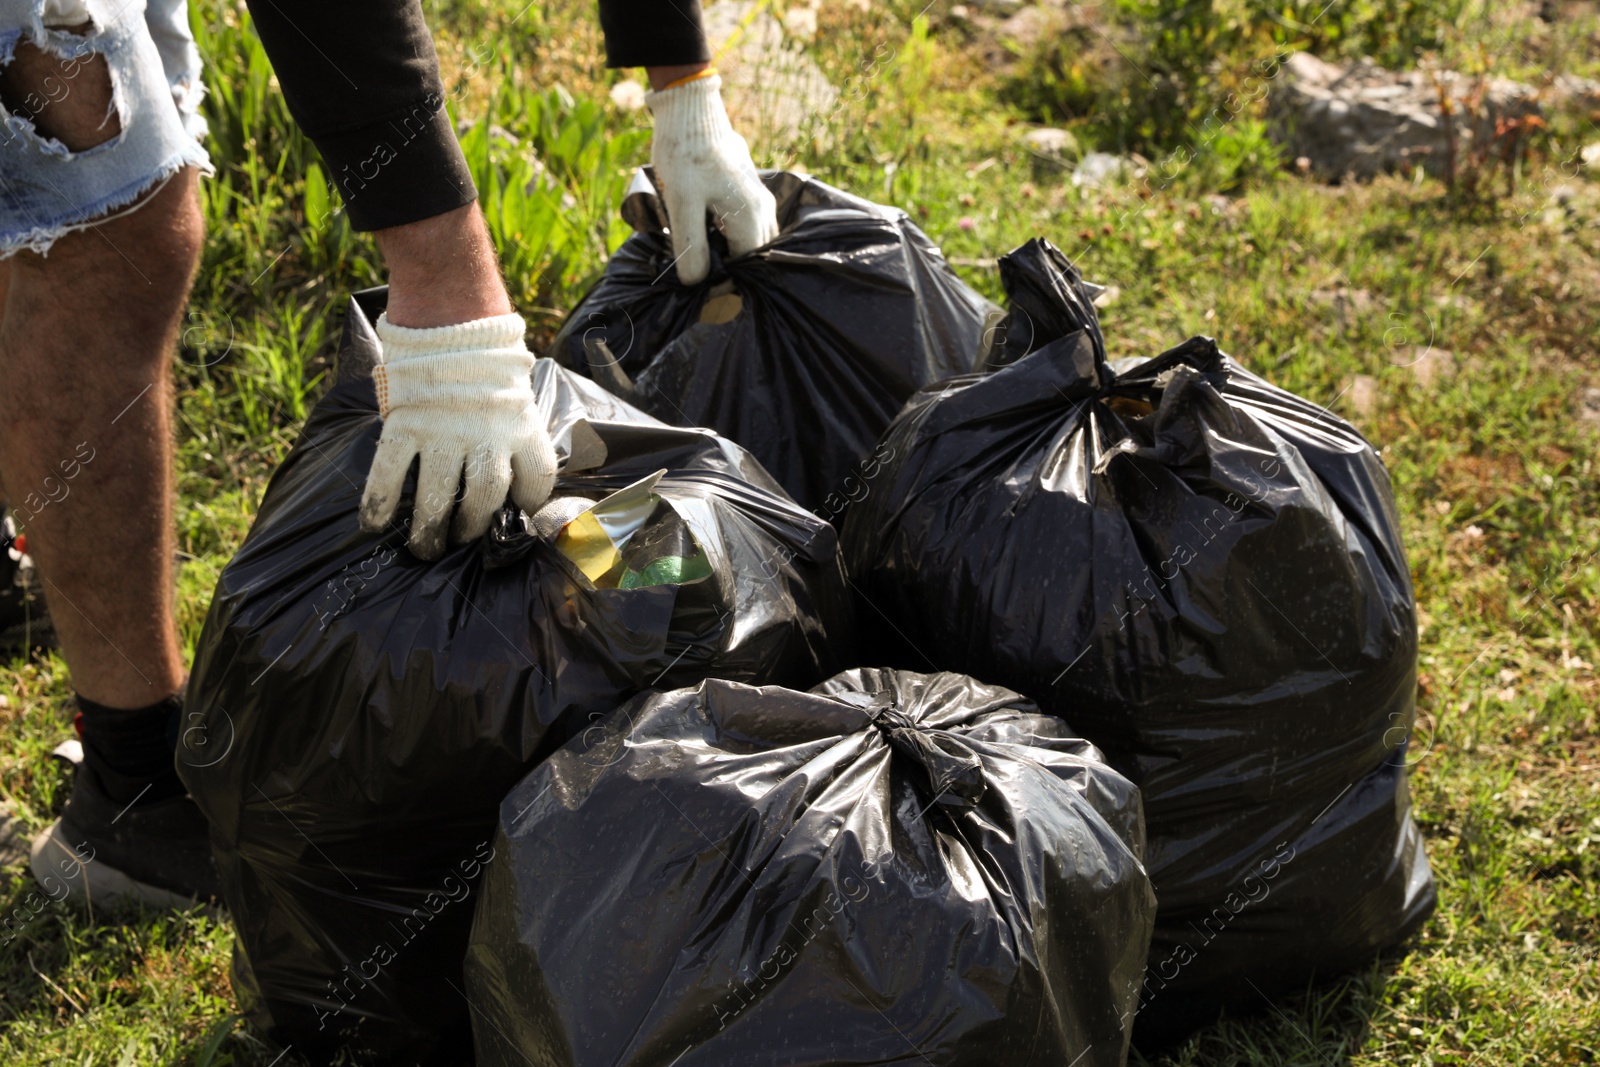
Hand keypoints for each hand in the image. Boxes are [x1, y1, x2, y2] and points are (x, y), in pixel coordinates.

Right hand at [358, 312, 556, 559]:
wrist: (451, 320)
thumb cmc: (487, 364)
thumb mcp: (518, 396)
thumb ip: (517, 434)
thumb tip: (518, 479)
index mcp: (521, 426)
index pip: (537, 478)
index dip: (529, 501)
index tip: (518, 512)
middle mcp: (486, 434)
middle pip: (485, 497)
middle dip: (472, 526)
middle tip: (460, 539)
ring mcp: (444, 431)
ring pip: (438, 494)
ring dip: (430, 527)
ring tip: (426, 546)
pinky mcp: (406, 424)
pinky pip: (390, 472)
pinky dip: (380, 502)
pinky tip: (375, 523)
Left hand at [646, 72, 778, 285]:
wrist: (690, 110)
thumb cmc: (685, 155)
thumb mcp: (682, 204)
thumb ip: (690, 247)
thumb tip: (695, 283)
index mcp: (750, 218)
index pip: (746, 267)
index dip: (724, 283)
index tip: (699, 288)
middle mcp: (762, 209)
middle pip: (754, 256)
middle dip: (731, 271)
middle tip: (700, 279)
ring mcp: (758, 196)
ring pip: (754, 240)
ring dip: (733, 253)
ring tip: (704, 260)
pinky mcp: (748, 187)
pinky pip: (748, 223)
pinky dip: (733, 236)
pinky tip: (709, 234)